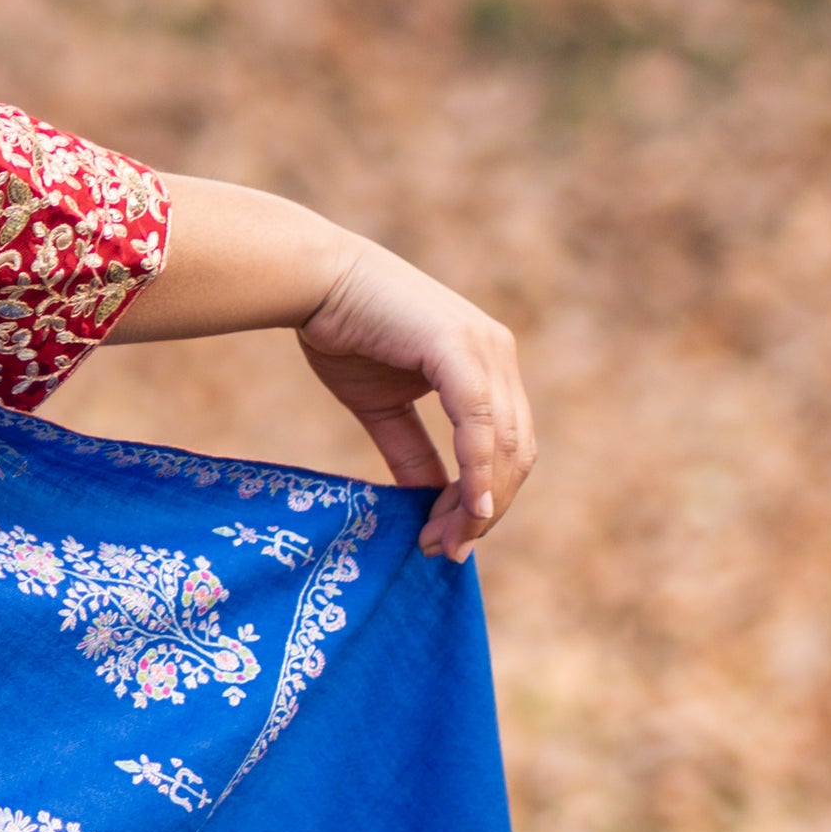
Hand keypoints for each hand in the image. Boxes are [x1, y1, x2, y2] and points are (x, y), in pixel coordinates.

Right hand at [290, 231, 534, 561]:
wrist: (312, 282)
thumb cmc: (341, 332)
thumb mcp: (382, 407)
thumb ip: (411, 453)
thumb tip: (430, 504)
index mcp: (486, 364)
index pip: (508, 447)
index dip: (486, 499)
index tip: (448, 540)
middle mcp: (498, 354)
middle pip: (518, 453)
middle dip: (486, 510)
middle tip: (447, 550)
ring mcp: (485, 348)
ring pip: (506, 445)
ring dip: (481, 502)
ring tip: (447, 539)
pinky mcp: (460, 348)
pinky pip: (479, 424)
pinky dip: (479, 470)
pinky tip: (470, 506)